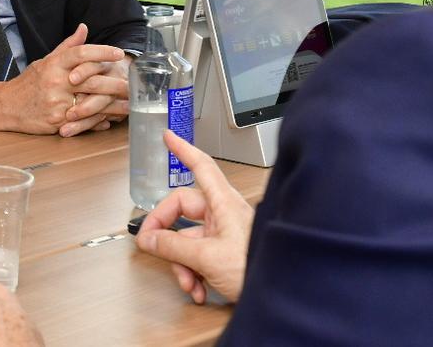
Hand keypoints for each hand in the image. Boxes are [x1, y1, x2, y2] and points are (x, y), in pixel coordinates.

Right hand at [0, 24, 124, 134]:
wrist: (6, 107)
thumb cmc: (28, 83)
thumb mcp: (45, 61)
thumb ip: (68, 46)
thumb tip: (84, 28)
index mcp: (53, 64)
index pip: (80, 53)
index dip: (101, 51)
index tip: (118, 54)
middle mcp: (55, 82)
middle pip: (91, 80)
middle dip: (115, 82)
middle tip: (132, 83)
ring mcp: (56, 103)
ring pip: (91, 103)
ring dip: (113, 105)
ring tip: (128, 104)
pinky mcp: (57, 121)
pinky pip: (83, 121)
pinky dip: (98, 121)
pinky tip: (111, 119)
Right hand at [133, 131, 253, 303]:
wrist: (283, 294)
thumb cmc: (259, 268)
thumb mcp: (208, 257)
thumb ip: (173, 246)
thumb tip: (148, 238)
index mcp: (223, 203)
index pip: (200, 166)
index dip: (183, 150)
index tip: (169, 137)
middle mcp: (224, 214)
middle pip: (184, 210)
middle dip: (168, 235)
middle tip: (152, 246)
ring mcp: (225, 234)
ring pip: (189, 239)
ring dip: (182, 263)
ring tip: (188, 283)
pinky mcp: (227, 253)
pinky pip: (200, 256)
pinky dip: (194, 273)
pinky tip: (198, 289)